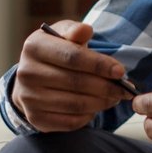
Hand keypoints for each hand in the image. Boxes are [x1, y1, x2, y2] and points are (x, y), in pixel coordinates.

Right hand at [11, 20, 130, 131]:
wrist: (32, 78)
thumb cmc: (55, 52)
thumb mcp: (63, 35)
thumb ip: (75, 31)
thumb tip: (85, 30)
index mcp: (34, 47)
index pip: (72, 57)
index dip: (99, 65)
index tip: (120, 71)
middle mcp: (26, 73)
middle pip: (76, 83)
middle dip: (106, 87)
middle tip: (124, 89)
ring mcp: (29, 98)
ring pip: (75, 104)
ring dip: (101, 102)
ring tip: (115, 97)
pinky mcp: (35, 118)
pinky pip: (70, 122)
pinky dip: (89, 116)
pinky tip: (97, 107)